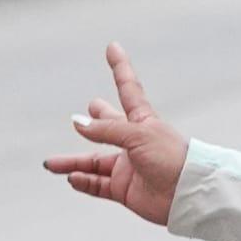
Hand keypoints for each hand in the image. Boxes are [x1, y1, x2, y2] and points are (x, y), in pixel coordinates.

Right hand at [42, 43, 188, 226]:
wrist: (189, 193)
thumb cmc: (173, 158)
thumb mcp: (138, 136)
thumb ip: (107, 129)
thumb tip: (78, 122)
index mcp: (144, 122)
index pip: (128, 89)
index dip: (120, 68)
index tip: (113, 46)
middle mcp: (135, 142)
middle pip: (109, 128)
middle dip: (98, 120)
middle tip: (92, 108)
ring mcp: (129, 166)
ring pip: (93, 162)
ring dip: (72, 162)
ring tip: (51, 163)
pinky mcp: (126, 189)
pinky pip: (98, 184)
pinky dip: (83, 181)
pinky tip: (71, 177)